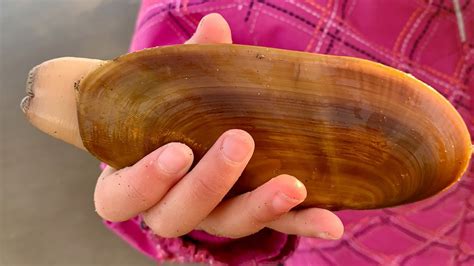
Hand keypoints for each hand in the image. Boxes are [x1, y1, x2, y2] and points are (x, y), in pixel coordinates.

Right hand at [94, 13, 343, 239]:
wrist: (188, 136)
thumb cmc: (167, 116)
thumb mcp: (170, 92)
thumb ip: (187, 64)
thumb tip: (214, 25)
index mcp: (133, 181)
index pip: (122, 197)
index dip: (147, 181)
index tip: (178, 151)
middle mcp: (168, 206)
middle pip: (177, 215)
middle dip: (209, 183)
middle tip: (239, 141)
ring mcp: (210, 214)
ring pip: (226, 224)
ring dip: (260, 207)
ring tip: (292, 186)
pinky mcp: (246, 213)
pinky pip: (272, 227)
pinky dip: (300, 223)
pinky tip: (330, 224)